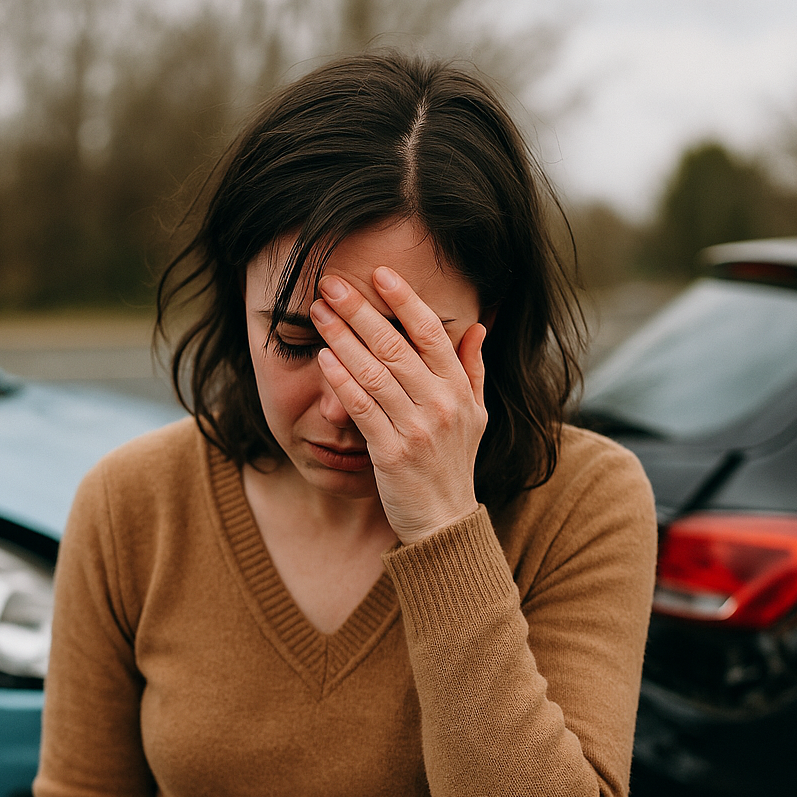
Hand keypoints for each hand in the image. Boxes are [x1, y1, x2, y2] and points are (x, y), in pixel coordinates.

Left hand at [309, 266, 486, 544]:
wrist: (444, 522)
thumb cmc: (453, 466)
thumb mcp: (476, 416)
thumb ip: (473, 371)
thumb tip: (477, 327)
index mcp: (459, 391)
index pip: (432, 334)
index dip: (405, 300)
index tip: (379, 274)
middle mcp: (441, 405)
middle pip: (396, 346)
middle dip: (360, 311)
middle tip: (331, 285)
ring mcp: (416, 430)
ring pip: (374, 372)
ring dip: (343, 338)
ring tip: (319, 313)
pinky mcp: (391, 454)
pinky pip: (362, 408)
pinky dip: (342, 381)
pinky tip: (324, 358)